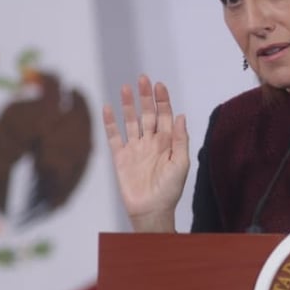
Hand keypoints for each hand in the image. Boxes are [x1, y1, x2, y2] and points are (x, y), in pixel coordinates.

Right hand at [102, 75, 189, 231]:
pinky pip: (114, 136)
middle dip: (146, 97)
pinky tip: (108, 107)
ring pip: (131, 121)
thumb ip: (181, 139)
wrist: (151, 211)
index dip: (162, 100)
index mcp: (167, 143)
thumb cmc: (170, 190)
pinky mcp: (120, 158)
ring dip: (129, 105)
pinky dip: (110, 122)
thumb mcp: (181, 163)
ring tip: (126, 87)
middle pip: (148, 114)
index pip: (165, 116)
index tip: (159, 85)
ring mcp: (135, 149)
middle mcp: (151, 142)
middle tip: (143, 79)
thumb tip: (181, 115)